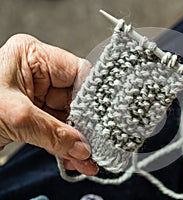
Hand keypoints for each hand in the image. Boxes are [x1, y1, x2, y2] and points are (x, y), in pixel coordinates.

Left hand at [0, 34, 97, 175]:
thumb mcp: (14, 115)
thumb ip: (52, 132)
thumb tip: (81, 147)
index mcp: (33, 56)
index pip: (77, 71)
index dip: (92, 94)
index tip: (103, 116)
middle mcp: (38, 74)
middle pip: (75, 98)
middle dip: (85, 124)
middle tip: (97, 141)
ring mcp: (37, 96)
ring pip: (68, 118)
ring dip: (77, 140)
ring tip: (88, 157)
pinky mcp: (34, 116)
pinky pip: (57, 131)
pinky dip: (66, 146)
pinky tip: (75, 159)